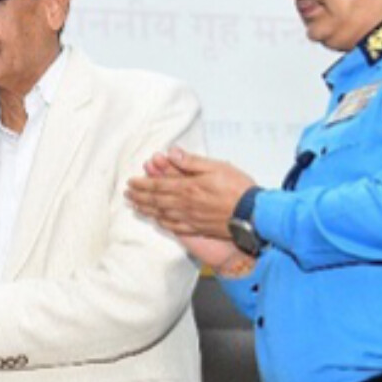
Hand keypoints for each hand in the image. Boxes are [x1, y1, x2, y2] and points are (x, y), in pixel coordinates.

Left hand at [124, 148, 257, 239]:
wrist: (254, 214)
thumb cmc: (238, 188)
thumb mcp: (217, 167)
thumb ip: (192, 162)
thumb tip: (172, 153)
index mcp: (188, 188)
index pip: (158, 185)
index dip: (142, 184)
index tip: (131, 182)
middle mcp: (185, 205)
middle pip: (156, 200)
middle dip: (140, 197)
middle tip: (127, 194)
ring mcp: (190, 219)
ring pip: (162, 214)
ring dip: (146, 210)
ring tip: (135, 206)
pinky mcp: (198, 228)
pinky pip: (175, 227)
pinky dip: (163, 223)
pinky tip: (157, 221)